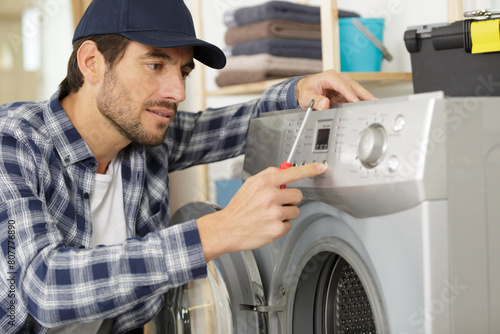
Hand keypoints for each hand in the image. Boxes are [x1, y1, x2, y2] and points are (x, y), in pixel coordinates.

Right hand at [196, 163, 325, 261]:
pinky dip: (280, 226)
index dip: (310, 169)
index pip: (292, 172)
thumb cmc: (239, 208)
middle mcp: (270, 196)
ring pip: (295, 211)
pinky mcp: (277, 229)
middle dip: (290, 199)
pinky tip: (268, 224)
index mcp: (264, 182)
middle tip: (276, 203)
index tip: (320, 167)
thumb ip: (268, 175)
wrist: (227, 228)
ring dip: (286, 214)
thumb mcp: (250, 184)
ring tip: (270, 215)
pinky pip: (289, 225)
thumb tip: (284, 171)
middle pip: (297, 195)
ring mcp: (274, 213)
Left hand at [296, 69, 375, 109]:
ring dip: (364, 97)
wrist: (304, 89)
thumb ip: (315, 101)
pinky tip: (365, 106)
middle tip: (373, 101)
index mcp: (329, 76)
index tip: (355, 101)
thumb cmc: (306, 90)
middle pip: (353, 86)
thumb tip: (325, 104)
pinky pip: (353, 96)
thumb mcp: (306, 96)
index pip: (342, 85)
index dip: (349, 93)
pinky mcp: (343, 92)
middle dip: (363, 94)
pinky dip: (359, 101)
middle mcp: (337, 79)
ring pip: (355, 91)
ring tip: (373, 104)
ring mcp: (342, 85)